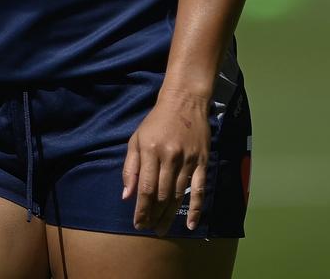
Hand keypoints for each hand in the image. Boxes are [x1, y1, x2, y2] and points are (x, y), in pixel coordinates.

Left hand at [121, 90, 210, 235]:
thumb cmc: (156, 121)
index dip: (141, 210)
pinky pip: (200, 189)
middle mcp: (170, 157)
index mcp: (151, 150)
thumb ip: (130, 167)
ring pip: (178, 195)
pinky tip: (191, 225)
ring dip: (169, 215)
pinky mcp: (202, 161)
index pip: (145, 188)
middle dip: (154, 216)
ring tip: (162, 229)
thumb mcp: (137, 139)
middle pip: (161, 195)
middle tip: (149, 229)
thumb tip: (126, 196)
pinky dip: (196, 209)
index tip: (138, 224)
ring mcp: (188, 160)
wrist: (184, 101)